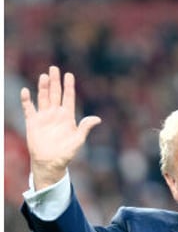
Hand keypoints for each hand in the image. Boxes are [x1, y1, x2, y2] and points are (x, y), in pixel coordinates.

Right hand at [21, 66, 100, 189]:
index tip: (69, 75)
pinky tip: (26, 91)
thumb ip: (85, 127)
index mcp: (67, 117)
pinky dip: (27, 100)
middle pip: (55, 94)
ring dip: (43, 87)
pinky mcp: (32, 122)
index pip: (68, 98)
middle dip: (55, 81)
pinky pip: (29, 108)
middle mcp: (55, 114)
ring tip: (44, 76)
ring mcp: (44, 117)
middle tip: (54, 68)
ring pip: (43, 98)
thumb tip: (97, 119)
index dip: (69, 86)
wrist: (50, 162)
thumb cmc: (66, 152)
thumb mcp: (78, 140)